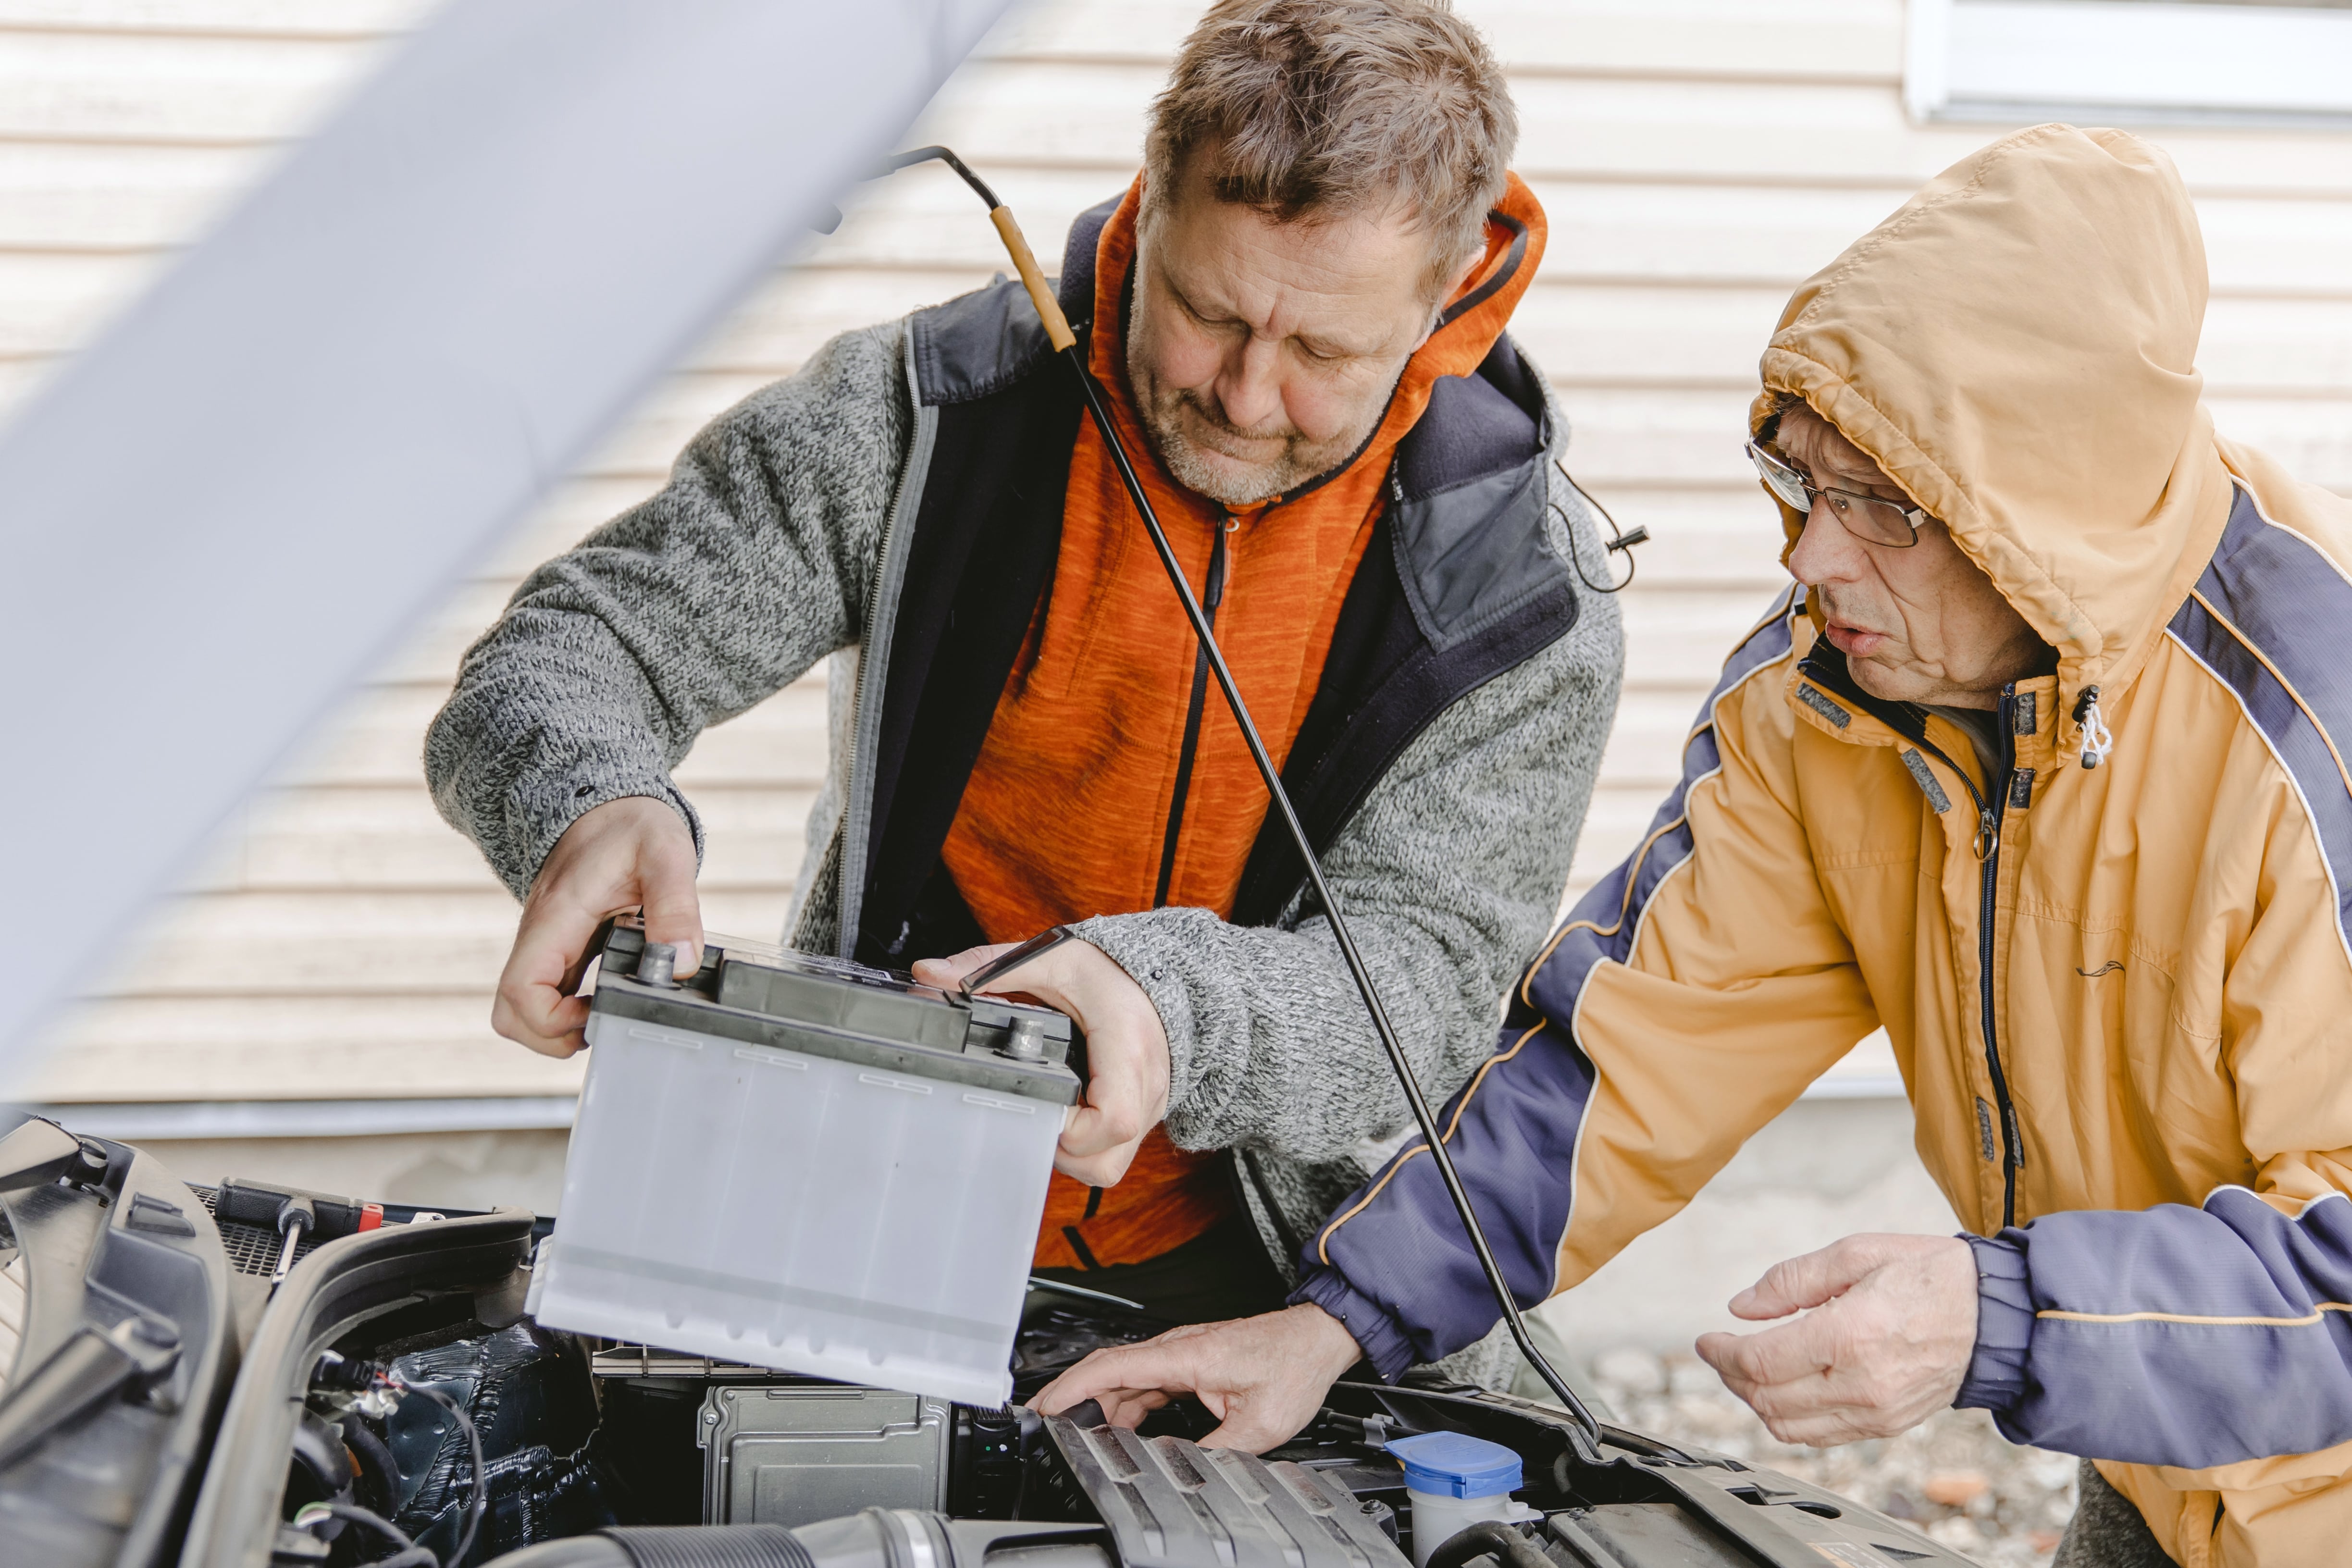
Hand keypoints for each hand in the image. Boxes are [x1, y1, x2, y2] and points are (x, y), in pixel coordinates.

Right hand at [492, 797, 701, 1057]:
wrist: (609, 803)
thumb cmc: (633, 824)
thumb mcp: (665, 854)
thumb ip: (676, 907)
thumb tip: (682, 963)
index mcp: (557, 916)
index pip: (520, 989)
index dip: (550, 1020)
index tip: (596, 1013)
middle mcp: (541, 936)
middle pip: (509, 1011)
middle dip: (549, 1036)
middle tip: (603, 1023)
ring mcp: (548, 945)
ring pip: (524, 1007)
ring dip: (558, 1027)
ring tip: (611, 1011)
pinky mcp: (561, 948)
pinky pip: (548, 992)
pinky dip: (570, 1009)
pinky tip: (613, 997)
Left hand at [914, 938, 1169, 1184]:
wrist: (1164, 972)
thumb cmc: (1110, 969)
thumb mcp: (1049, 957)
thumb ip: (989, 967)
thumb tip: (930, 975)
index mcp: (1127, 1044)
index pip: (1114, 1119)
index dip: (1070, 1130)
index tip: (1040, 1105)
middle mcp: (1148, 1082)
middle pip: (1106, 1157)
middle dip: (1060, 1148)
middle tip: (1036, 1111)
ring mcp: (1152, 1104)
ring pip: (1110, 1165)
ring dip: (1072, 1154)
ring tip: (1049, 1116)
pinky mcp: (1147, 1114)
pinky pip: (1115, 1155)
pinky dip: (1087, 1148)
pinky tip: (1068, 1118)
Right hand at [1032, 1304, 1364, 1450]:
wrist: (1316, 1339)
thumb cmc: (1294, 1367)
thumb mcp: (1259, 1424)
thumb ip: (1216, 1450)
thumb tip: (1182, 1469)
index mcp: (1186, 1356)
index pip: (1112, 1367)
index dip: (1072, 1387)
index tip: (1045, 1405)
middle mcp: (1178, 1349)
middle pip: (1109, 1371)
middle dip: (1071, 1396)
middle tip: (1044, 1425)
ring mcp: (1182, 1353)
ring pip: (1125, 1377)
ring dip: (1098, 1404)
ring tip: (1076, 1434)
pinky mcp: (1189, 1361)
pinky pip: (1144, 1381)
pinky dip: (1123, 1403)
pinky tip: (1118, 1427)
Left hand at [1694, 1233, 1976, 1445]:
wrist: (1995, 1317)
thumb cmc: (1930, 1276)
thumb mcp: (1857, 1253)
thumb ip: (1791, 1281)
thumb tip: (1741, 1307)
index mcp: (1850, 1335)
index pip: (1760, 1362)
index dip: (1721, 1353)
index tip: (1706, 1339)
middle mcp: (1861, 1383)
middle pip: (1766, 1399)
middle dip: (1731, 1376)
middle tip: (1720, 1352)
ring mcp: (1875, 1412)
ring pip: (1788, 1427)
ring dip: (1755, 1401)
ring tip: (1746, 1370)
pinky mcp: (1887, 1426)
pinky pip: (1820, 1436)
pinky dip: (1789, 1419)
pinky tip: (1783, 1389)